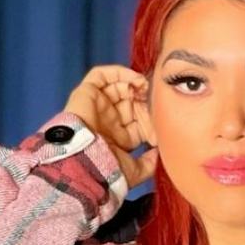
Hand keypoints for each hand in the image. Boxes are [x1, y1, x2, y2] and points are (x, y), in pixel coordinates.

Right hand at [64, 64, 156, 187]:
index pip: (137, 122)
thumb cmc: (107, 169)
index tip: (160, 124)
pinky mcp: (86, 93)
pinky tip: (134, 79)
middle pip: (130, 103)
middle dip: (143, 100)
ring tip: (144, 86)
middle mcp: (107, 121)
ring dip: (133, 84)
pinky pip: (101, 75)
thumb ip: (148, 165)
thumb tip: (158, 154)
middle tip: (153, 100)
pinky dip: (118, 72)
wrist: (85, 161)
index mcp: (117, 139)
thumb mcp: (133, 172)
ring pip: (117, 87)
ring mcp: (97, 106)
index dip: (149, 119)